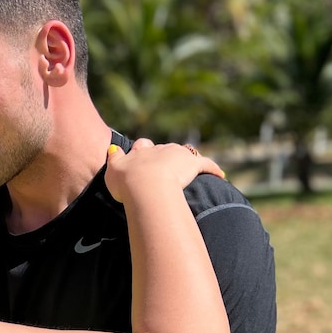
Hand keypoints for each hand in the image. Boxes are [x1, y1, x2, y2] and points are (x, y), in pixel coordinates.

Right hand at [105, 139, 223, 202]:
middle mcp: (159, 149)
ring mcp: (177, 155)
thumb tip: (113, 149)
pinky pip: (206, 164)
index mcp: (140, 151)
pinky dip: (213, 169)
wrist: (145, 186)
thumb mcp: (112, 172)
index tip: (142, 156)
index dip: (142, 150)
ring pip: (185, 152)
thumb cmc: (127, 183)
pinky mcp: (193, 164)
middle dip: (166, 155)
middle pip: (164, 148)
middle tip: (167, 166)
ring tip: (190, 170)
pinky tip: (219, 175)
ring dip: (187, 160)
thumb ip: (113, 159)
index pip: (141, 146)